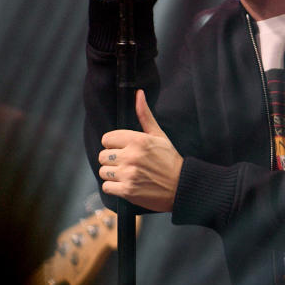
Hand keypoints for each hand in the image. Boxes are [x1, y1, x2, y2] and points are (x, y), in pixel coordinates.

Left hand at [98, 89, 181, 211]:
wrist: (181, 186)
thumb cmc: (169, 160)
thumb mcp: (158, 135)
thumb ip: (145, 115)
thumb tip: (139, 93)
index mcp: (138, 140)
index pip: (107, 139)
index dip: (113, 145)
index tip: (123, 150)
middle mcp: (131, 156)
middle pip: (103, 156)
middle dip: (112, 160)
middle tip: (126, 163)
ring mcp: (128, 174)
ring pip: (103, 172)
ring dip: (112, 175)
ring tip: (126, 174)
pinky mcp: (127, 191)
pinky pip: (106, 187)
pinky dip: (114, 187)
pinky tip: (126, 185)